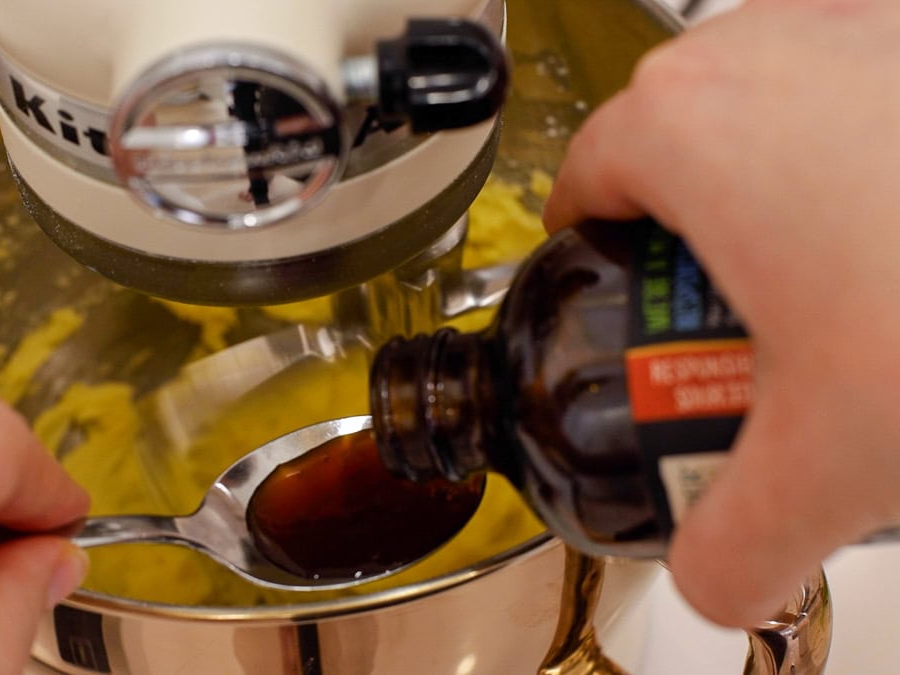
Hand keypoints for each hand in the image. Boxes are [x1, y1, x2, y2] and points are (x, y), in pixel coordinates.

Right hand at [544, 0, 899, 627]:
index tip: (610, 281)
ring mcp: (859, 22)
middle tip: (723, 298)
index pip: (587, 174)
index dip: (587, 242)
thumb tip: (715, 575)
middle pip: (670, 126)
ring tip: (822, 258)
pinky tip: (897, 217)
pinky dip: (859, 133)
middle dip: (680, 211)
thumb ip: (732, 548)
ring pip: (767, 88)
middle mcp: (767, 47)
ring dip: (769, 166)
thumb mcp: (826, 468)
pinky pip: (858, 73)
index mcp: (692, 128)